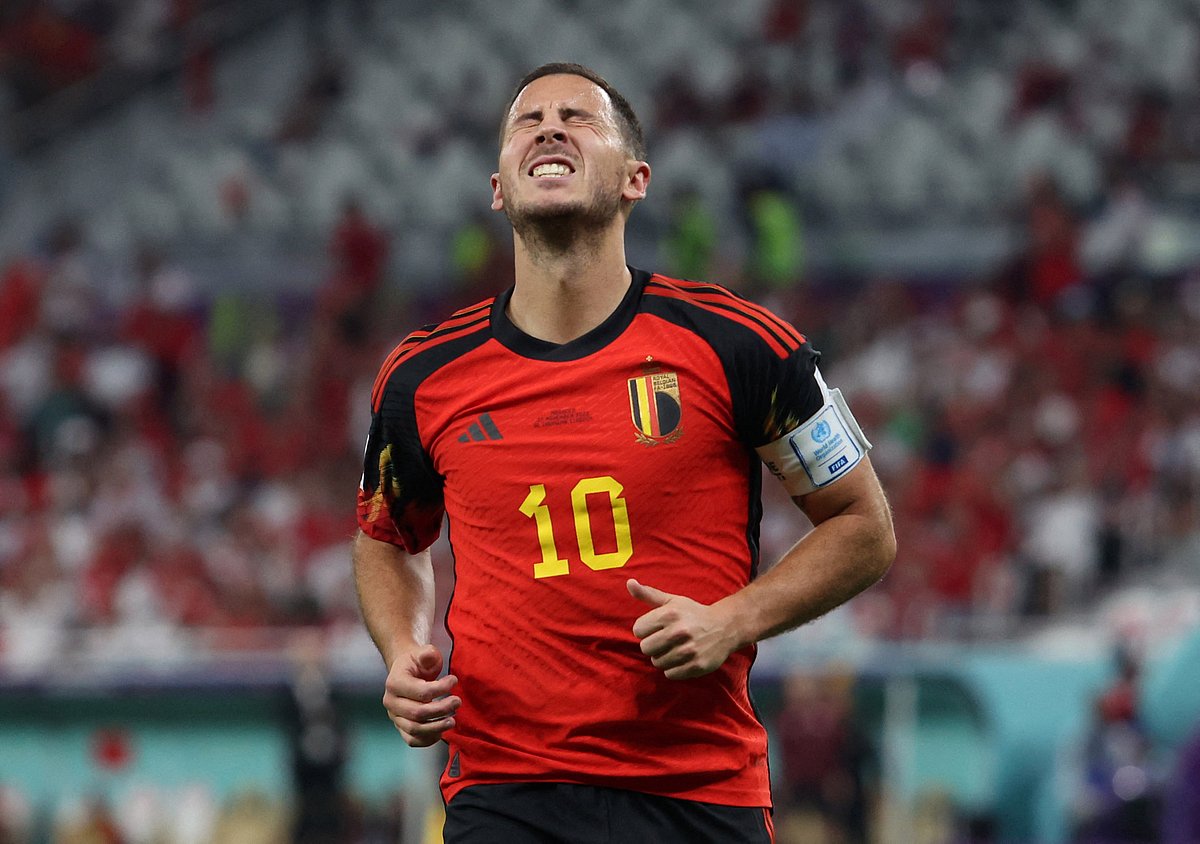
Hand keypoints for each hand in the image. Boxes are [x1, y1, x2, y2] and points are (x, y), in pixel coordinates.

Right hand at [382, 643, 459, 746]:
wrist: (406, 672)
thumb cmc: (417, 663)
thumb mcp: (423, 653)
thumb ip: (427, 653)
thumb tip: (430, 655)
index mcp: (394, 682)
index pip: (420, 692)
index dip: (441, 688)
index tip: (454, 681)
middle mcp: (391, 702)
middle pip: (417, 713)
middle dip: (441, 709)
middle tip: (457, 702)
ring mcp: (394, 717)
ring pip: (414, 730)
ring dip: (436, 727)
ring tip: (452, 720)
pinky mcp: (400, 727)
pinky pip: (412, 740)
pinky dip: (428, 739)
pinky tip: (441, 731)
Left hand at [627, 579, 741, 679]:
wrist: (725, 627)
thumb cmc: (693, 613)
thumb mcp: (672, 601)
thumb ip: (648, 594)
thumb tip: (629, 583)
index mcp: (670, 614)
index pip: (638, 630)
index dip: (646, 630)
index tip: (657, 628)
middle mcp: (679, 632)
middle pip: (645, 648)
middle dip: (653, 645)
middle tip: (665, 640)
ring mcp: (689, 650)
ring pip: (657, 662)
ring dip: (663, 657)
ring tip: (675, 648)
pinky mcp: (697, 666)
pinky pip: (670, 674)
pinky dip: (673, 669)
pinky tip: (683, 658)